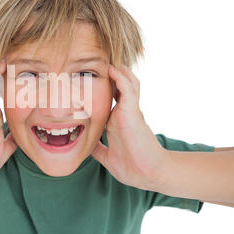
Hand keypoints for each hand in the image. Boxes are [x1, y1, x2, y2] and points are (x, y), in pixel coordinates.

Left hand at [92, 65, 169, 190]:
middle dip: (111, 74)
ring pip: (127, 82)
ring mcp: (129, 111)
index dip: (102, 88)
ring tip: (106, 58)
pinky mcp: (133, 112)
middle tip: (96, 62)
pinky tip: (111, 69)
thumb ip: (98, 150)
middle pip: (120, 86)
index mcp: (117, 121)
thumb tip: (85, 149)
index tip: (86, 80)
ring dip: (118, 71)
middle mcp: (124, 113)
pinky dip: (120, 78)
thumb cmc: (132, 167)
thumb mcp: (108, 157)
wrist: (149, 174)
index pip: (110, 99)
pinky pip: (128, 89)